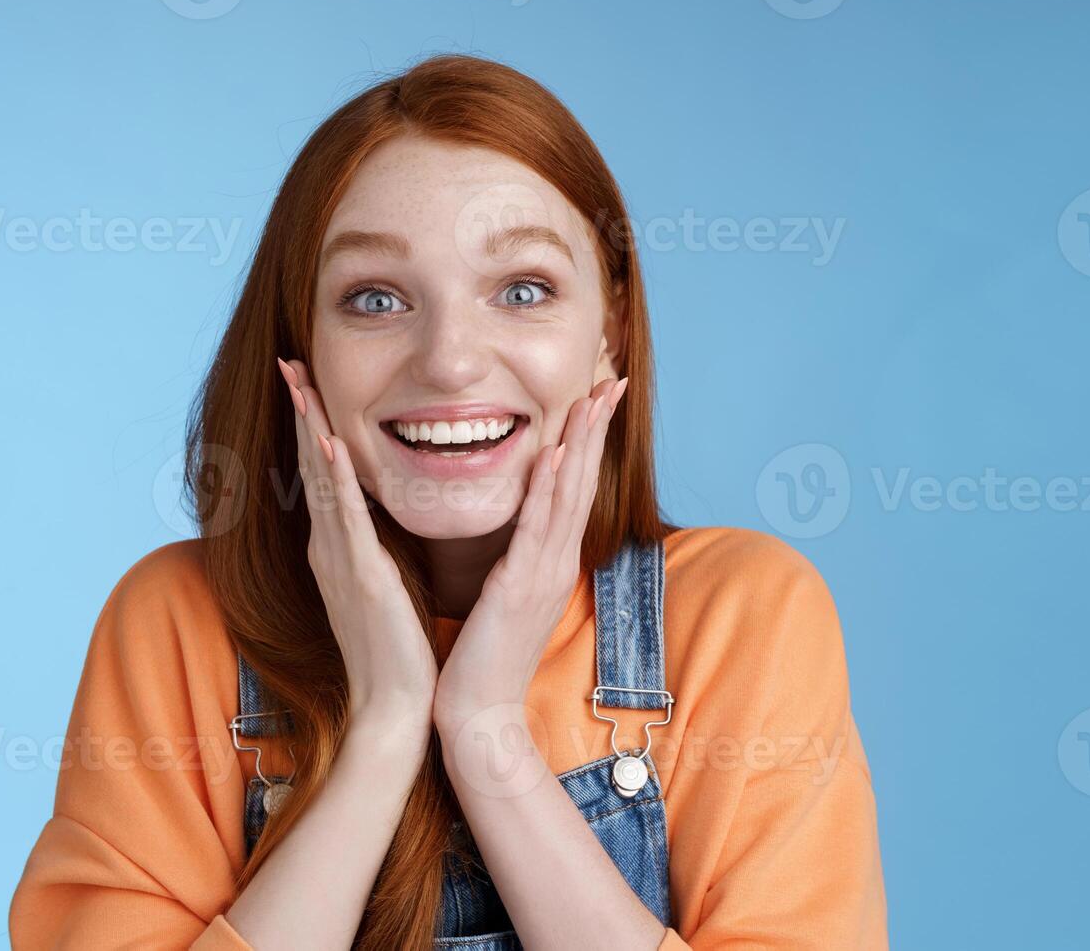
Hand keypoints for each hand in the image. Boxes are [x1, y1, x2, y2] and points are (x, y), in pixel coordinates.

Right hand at [278, 358, 437, 721]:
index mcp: (337, 548)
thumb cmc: (395, 652)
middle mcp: (328, 547)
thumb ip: (372, 551)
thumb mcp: (381, 586)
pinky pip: (344, 517)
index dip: (312, 426)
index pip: (321, 475)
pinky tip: (327, 443)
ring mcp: (339, 560)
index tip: (305, 382)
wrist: (394, 708)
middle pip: (311, 466)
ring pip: (321, 481)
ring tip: (299, 383)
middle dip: (302, 412)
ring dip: (310, 428)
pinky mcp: (360, 576)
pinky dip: (334, 478)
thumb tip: (375, 521)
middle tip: (289, 362)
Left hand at [435, 376, 628, 721]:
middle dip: (597, 427)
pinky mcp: (519, 586)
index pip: (574, 488)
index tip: (596, 396)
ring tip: (592, 397)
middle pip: (583, 481)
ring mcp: (542, 573)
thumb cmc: (484, 657)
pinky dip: (548, 490)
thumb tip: (520, 528)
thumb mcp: (508, 595)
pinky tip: (556, 456)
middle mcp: (556, 561)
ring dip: (582, 443)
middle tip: (611, 378)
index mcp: (551, 561)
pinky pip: (536, 528)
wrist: (478, 712)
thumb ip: (518, 558)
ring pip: (567, 496)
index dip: (588, 440)